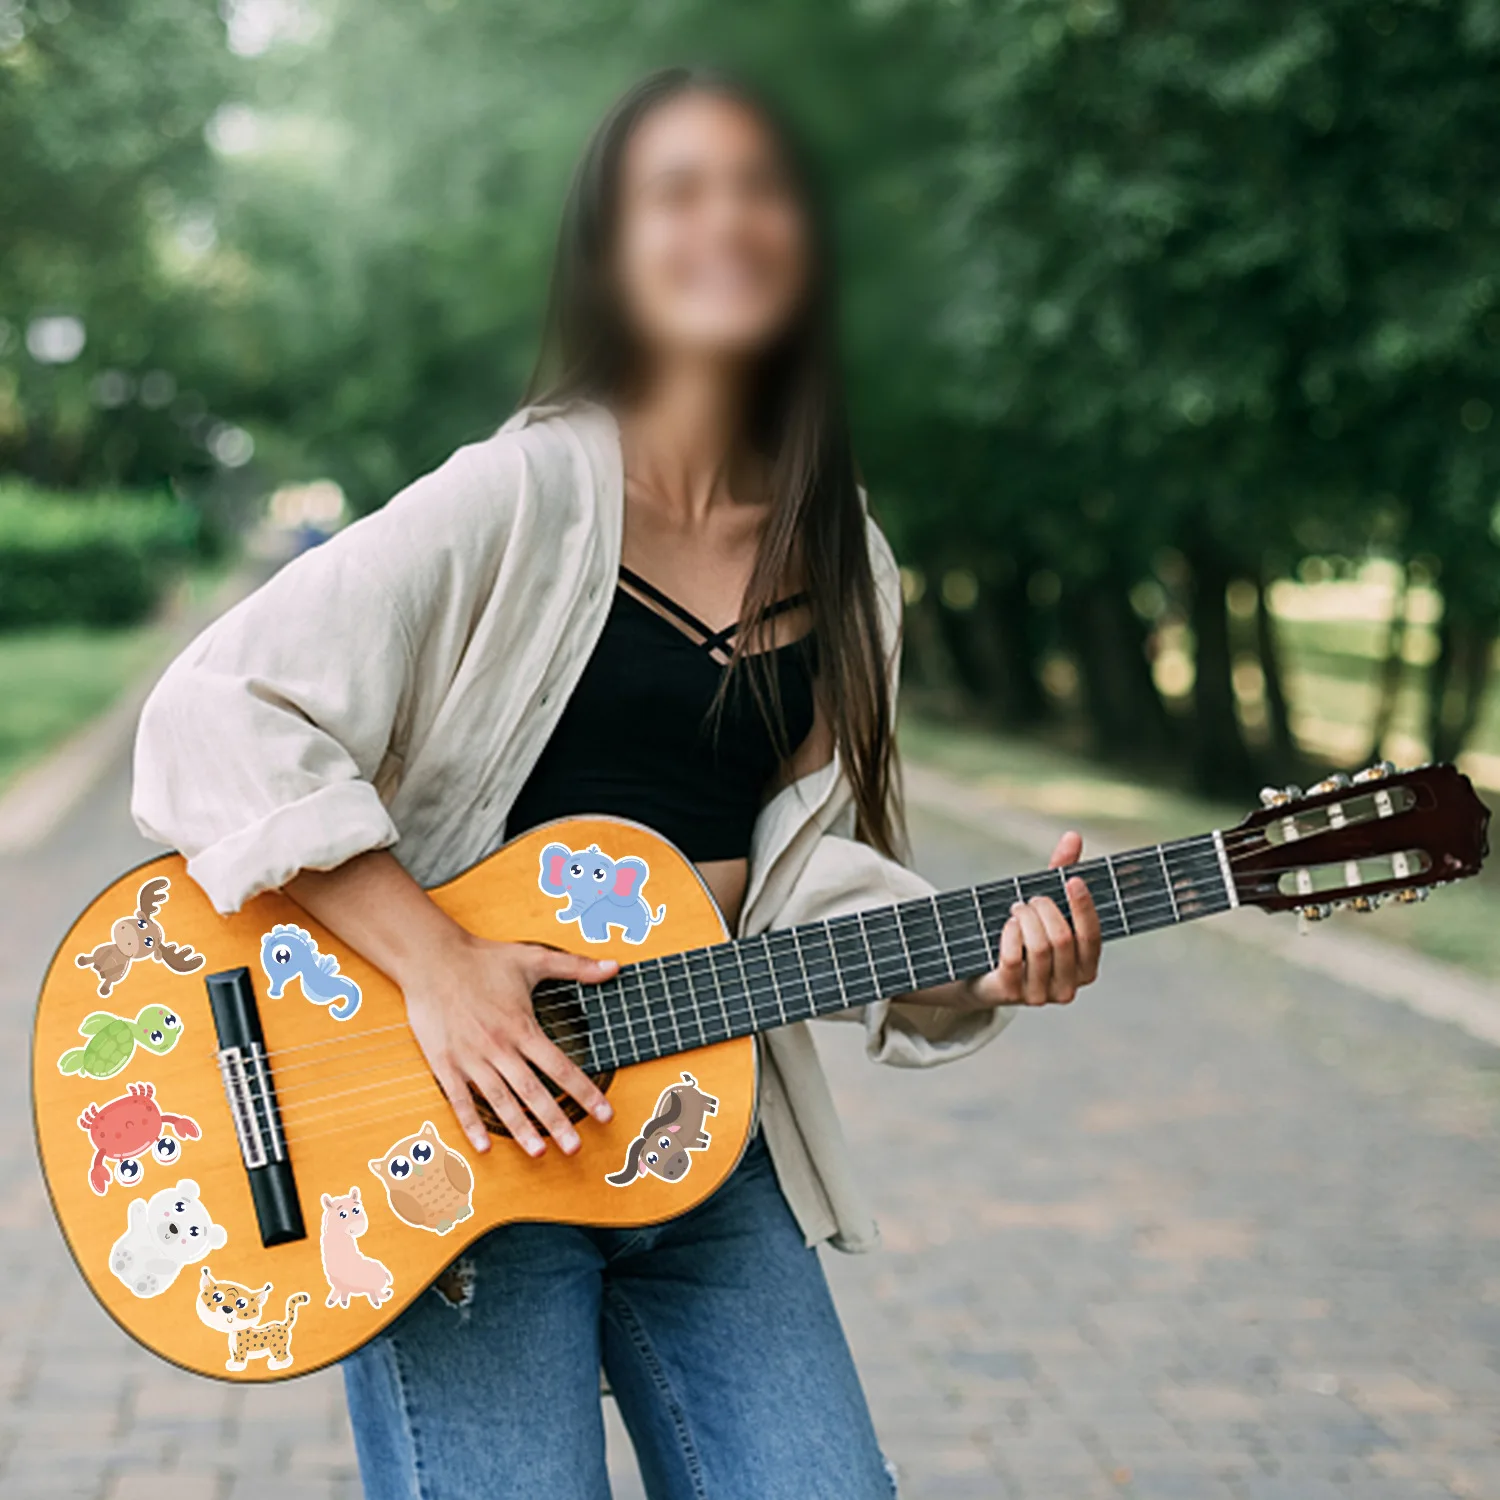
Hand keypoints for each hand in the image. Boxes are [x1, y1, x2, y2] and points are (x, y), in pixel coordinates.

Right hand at [400, 933, 616, 1157]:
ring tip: (539, 1153)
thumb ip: (576, 967)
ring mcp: (471, 1058)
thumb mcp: (534, 957)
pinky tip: (484, 1146)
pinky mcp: (445, 1063)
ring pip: (500, 1101)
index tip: (605, 1113)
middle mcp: (498, 1048)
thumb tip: (614, 967)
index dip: (585, 1092)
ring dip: (520, 1129)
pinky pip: (459, 1099)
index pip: (560, 1067)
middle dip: (556, 1121)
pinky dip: (471, 1124)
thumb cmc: (483, 958)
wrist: (431, 959)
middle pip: (533, 1092)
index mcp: (522, 1027)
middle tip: (576, 1148)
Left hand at [968, 831, 1101, 1006]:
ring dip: (1025, 918)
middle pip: (1062, 938)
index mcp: (1086, 969)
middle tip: (1030, 899)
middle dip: (1044, 910)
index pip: (1092, 937)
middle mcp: (1068, 989)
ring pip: (1038, 947)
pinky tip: (1007, 924)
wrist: (983, 973)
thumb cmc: (1023, 934)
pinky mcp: (1010, 994)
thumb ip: (1061, 872)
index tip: (1072, 881)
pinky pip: (1013, 958)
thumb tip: (1073, 836)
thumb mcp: (1044, 906)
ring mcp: (1039, 996)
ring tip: (1017, 908)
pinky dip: (1009, 934)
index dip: (1084, 907)